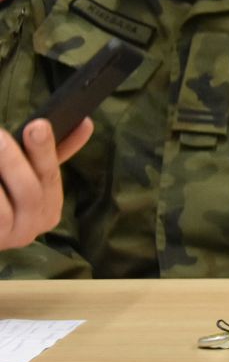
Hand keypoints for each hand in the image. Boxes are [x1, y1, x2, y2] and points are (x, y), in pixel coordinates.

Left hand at [0, 117, 91, 250]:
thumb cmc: (3, 198)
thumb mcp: (25, 176)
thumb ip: (49, 154)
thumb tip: (86, 123)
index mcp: (48, 211)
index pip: (51, 176)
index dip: (44, 150)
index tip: (37, 125)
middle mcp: (31, 230)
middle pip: (30, 193)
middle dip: (14, 162)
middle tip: (0, 136)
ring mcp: (8, 239)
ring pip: (6, 210)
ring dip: (0, 174)